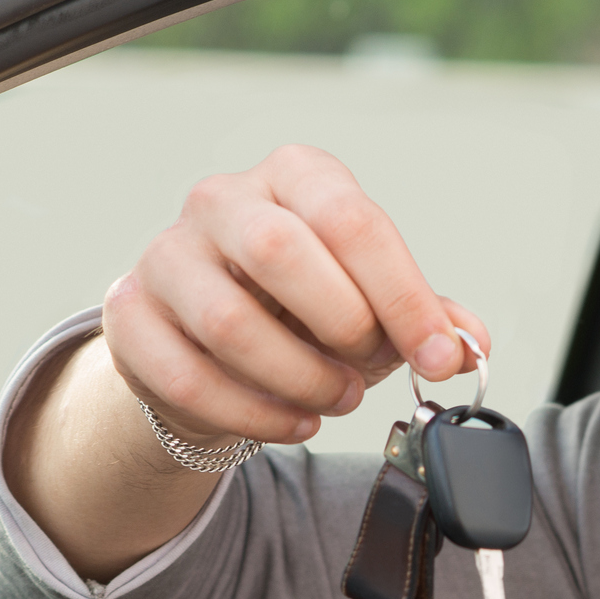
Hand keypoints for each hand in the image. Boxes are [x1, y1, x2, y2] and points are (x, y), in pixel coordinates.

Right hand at [106, 144, 488, 446]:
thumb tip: (469, 340)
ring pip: (231, 324)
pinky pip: (189, 377)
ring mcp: (166, 254)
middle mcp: (223, 200)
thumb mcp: (372, 305)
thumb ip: (424, 318)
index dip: (404, 297)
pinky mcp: (130, 315)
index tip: (440, 357)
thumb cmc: (304, 312)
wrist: (216, 347)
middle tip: (367, 370)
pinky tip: (293, 422)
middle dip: (342, 327)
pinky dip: (254, 414)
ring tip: (336, 398)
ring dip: (301, 379)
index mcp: (296, 177)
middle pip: (281, 253)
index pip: (353, 221)